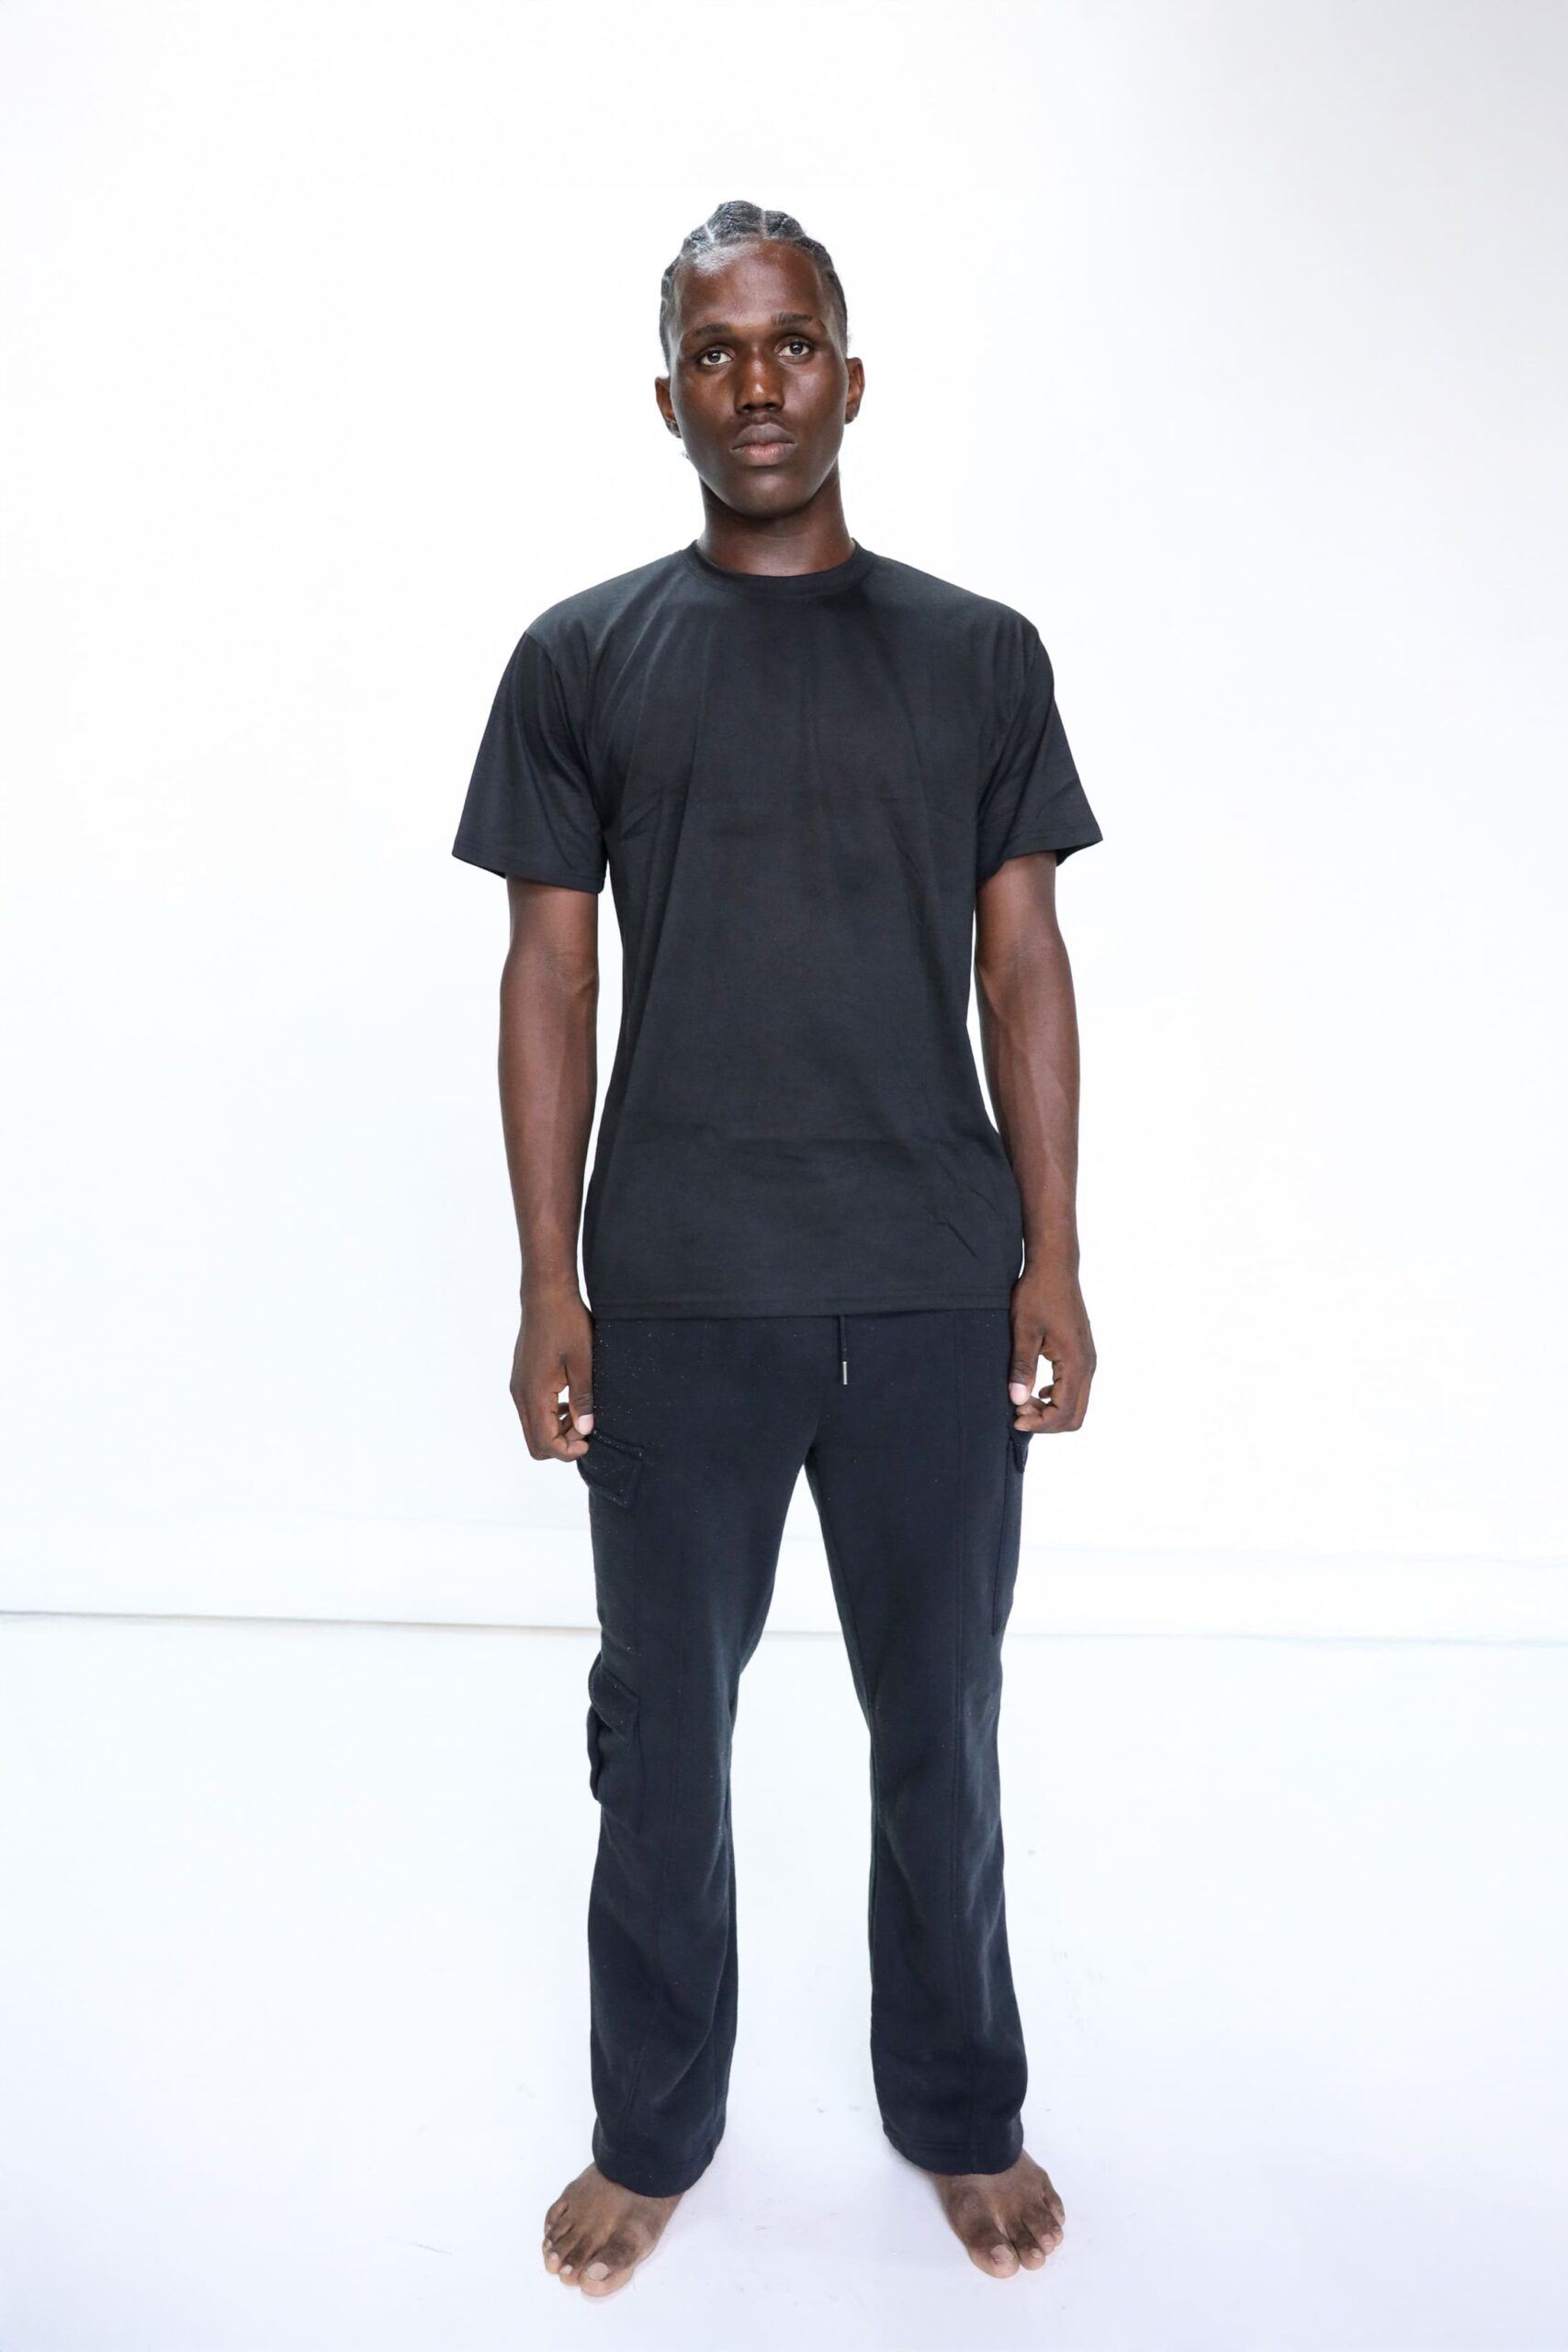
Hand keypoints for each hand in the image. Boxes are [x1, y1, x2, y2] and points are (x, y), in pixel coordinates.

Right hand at [510, 1286, 595, 1461]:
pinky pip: (531, 1411)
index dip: (567, 1451)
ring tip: (581, 1413)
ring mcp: (518, 1387)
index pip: (544, 1443)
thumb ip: (583, 1399)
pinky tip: (569, 1401)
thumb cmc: (566, 1324)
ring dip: (556, 1429)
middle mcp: (520, 1395)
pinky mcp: (521, 1379)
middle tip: (585, 1428)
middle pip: (534, 1443)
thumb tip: (584, 1430)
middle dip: (561, 1444)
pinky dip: (549, 1415)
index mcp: (534, 1394)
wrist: (546, 1296)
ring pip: (532, 1427)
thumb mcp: (583, 1363)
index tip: (588, 1441)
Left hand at [1007, 1265, 1095, 1433]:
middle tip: (1017, 1410)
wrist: (1055, 1267)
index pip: (1065, 1412)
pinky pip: (1075, 1388)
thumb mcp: (1023, 1330)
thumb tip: (1017, 1400)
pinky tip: (1035, 1390)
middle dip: (1047, 1422)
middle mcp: (1087, 1365)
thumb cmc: (1037, 1294)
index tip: (1015, 1417)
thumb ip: (1021, 1366)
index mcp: (1076, 1362)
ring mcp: (1087, 1359)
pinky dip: (1056, 1398)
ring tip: (1022, 1399)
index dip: (1040, 1423)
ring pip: (1076, 1403)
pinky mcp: (1082, 1354)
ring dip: (1050, 1410)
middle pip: (1075, 1415)